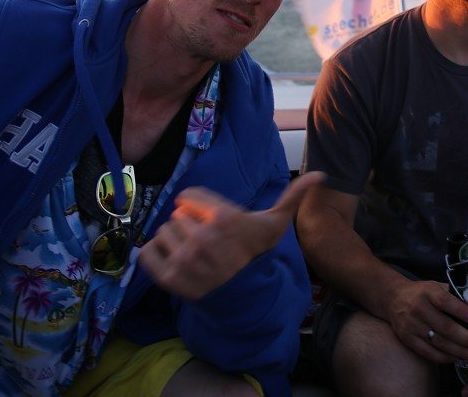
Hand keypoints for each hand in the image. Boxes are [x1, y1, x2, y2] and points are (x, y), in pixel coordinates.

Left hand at [138, 172, 323, 298]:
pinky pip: (146, 253)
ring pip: (162, 233)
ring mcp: (184, 258)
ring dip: (173, 241)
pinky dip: (154, 255)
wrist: (245, 293)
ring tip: (193, 253)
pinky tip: (175, 260)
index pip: (187, 197)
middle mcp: (202, 236)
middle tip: (206, 241)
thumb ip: (293, 195)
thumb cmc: (255, 253)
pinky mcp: (169, 277)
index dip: (198, 208)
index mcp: (222, 216)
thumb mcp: (274, 223)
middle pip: (175, 215)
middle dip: (188, 225)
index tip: (210, 220)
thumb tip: (320, 174)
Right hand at [385, 280, 467, 364]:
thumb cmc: (423, 293)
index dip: (460, 310)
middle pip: (444, 326)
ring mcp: (411, 325)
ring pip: (438, 342)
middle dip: (466, 338)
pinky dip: (443, 357)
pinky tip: (456, 358)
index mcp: (428, 292)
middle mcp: (418, 308)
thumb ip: (463, 296)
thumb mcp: (439, 287)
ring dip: (458, 351)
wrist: (393, 298)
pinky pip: (427, 352)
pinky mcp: (407, 338)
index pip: (445, 301)